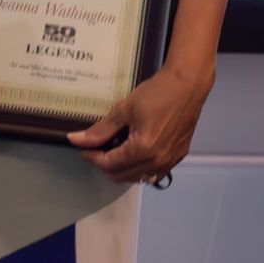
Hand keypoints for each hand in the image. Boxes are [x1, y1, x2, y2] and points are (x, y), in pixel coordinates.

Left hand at [66, 65, 210, 183]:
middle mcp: (157, 162)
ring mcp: (170, 162)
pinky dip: (140, 167)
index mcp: (142, 150)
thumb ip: (100, 129)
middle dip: (105, 165)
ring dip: (122, 168)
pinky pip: (153, 172)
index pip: (109, 165)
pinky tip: (136, 151)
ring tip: (116, 149)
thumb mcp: (125, 109)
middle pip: (121, 176)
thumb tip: (75, 140)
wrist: (188, 84)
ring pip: (137, 177)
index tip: (84, 148)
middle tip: (98, 148)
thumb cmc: (157, 92)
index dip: (92, 157)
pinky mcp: (178, 157)